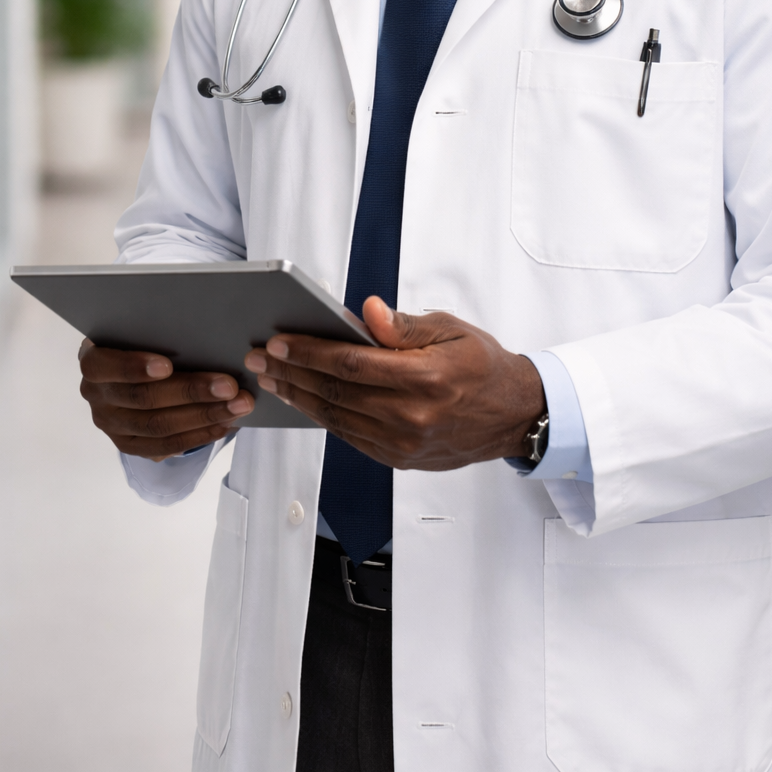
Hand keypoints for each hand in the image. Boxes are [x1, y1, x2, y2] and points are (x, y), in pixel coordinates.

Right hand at [78, 340, 254, 459]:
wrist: (127, 370)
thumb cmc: (139, 343)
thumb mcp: (139, 333)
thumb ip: (157, 334)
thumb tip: (204, 333)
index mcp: (93, 363)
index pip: (107, 367)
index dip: (134, 367)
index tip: (167, 365)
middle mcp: (97, 397)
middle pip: (143, 399)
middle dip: (191, 392)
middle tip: (229, 386)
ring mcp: (111, 425)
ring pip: (158, 426)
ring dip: (204, 416)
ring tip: (238, 406)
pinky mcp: (129, 445)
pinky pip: (164, 447)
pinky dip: (198, 435)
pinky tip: (225, 424)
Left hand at [244, 298, 544, 470]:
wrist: (512, 415)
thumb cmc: (482, 365)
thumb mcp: (451, 330)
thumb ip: (404, 325)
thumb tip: (366, 312)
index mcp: (426, 378)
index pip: (352, 364)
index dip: (310, 352)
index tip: (279, 341)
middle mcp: (412, 416)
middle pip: (336, 393)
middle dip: (291, 373)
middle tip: (259, 358)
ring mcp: (404, 443)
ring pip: (337, 418)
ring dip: (298, 397)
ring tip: (271, 378)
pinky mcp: (398, 459)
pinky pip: (349, 436)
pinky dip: (322, 417)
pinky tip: (304, 400)